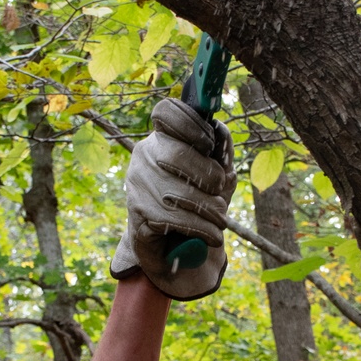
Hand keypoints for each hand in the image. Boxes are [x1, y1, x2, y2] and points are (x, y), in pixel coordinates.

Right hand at [111, 98, 235, 300]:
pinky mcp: (139, 213)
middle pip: (177, 154)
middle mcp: (144, 156)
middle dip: (210, 177)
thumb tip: (222, 132)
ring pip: (181, 192)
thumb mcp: (212, 178)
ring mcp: (138, 184)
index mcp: (161, 139)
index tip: (209, 144)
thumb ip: (220, 156)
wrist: (166, 248)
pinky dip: (202, 229)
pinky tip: (212, 234)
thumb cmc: (193, 205)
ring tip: (221, 221)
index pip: (166, 112)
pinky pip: (177, 218)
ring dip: (212, 210)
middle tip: (221, 192)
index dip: (191, 123)